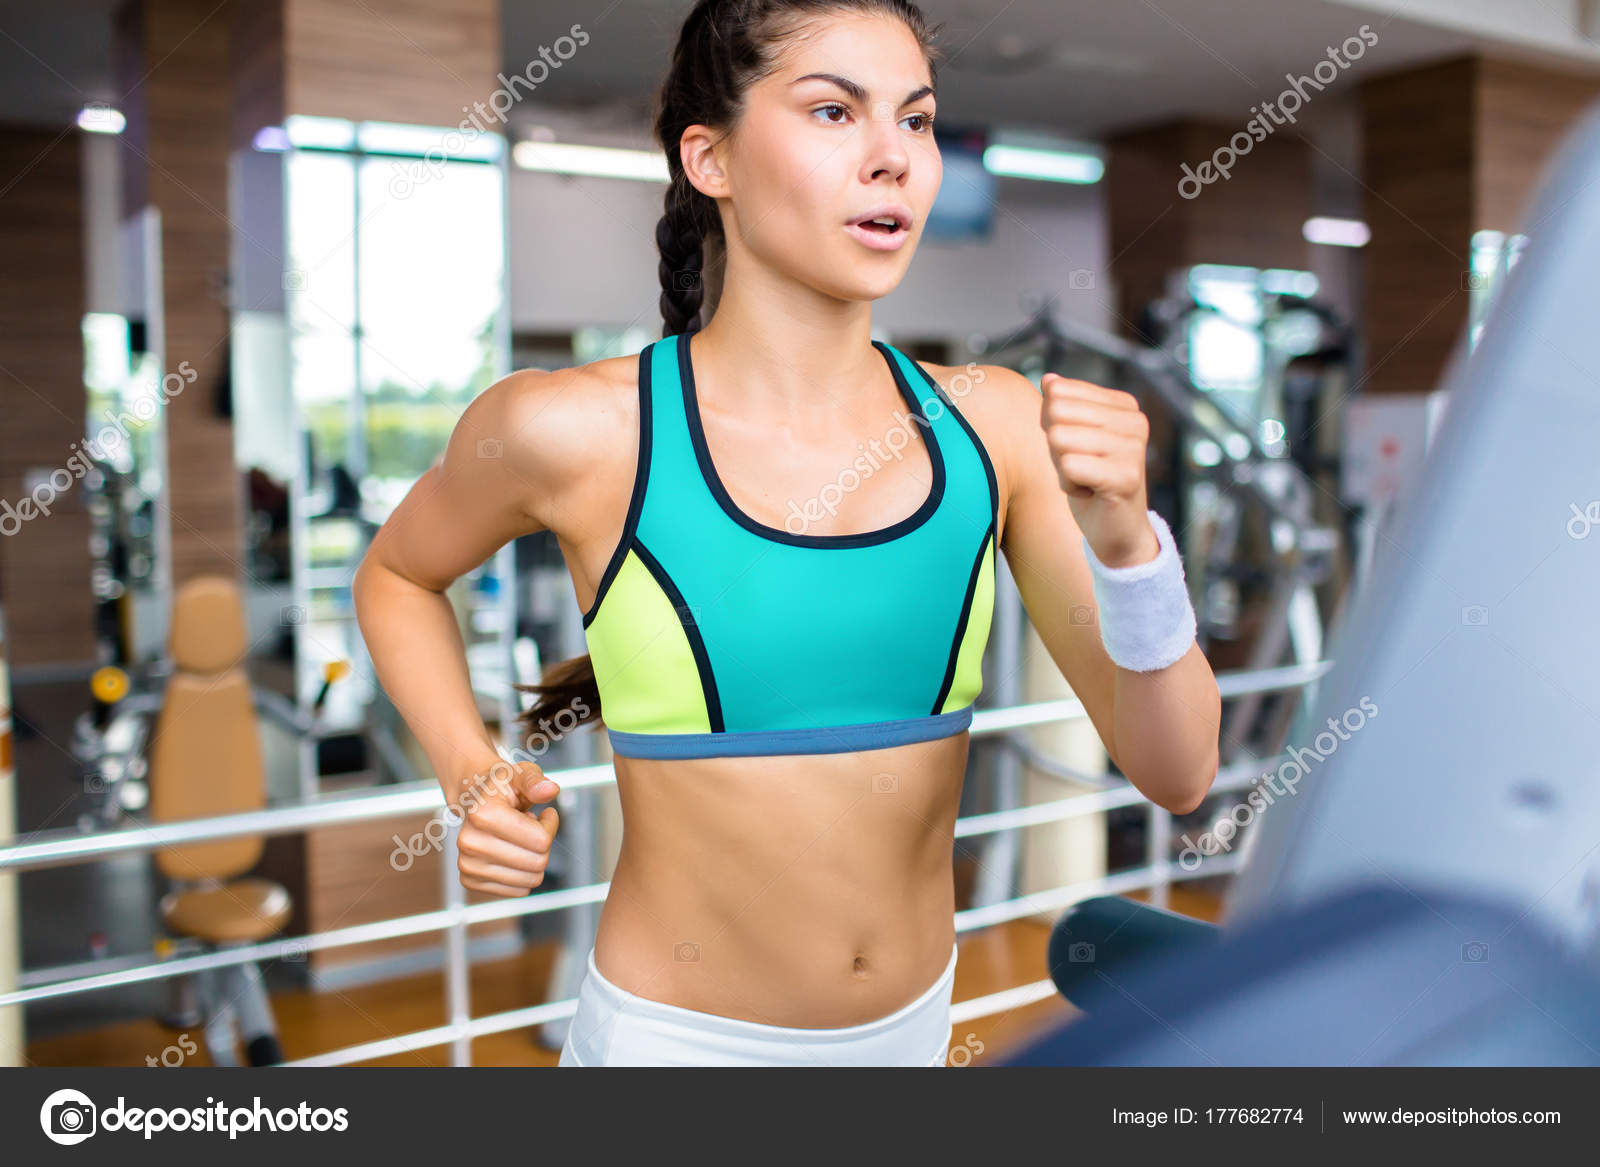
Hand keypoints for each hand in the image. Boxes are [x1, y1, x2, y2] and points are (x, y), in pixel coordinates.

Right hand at [448, 757, 559, 896]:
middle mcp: (470, 843)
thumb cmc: (500, 786)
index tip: (543, 814)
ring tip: (518, 837)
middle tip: (530, 826)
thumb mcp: (521, 773)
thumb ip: (535, 781)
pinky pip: (518, 890)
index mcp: (482, 814)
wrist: (472, 797)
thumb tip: (549, 790)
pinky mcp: (470, 881)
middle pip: (537, 862)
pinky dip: (523, 873)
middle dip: (543, 844)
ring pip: (529, 880)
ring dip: (532, 858)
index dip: (550, 825)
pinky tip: (510, 851)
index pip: (541, 840)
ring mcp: (468, 864)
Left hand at [1040, 373, 1158, 567]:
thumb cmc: (1091, 481)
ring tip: (1086, 479)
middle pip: (1056, 413)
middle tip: (1080, 467)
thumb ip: (1061, 407)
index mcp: (1124, 405)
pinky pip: (1068, 466)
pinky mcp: (1125, 476)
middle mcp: (1135, 421)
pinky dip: (1068, 485)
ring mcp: (1133, 448)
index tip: (1077, 449)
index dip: (1052, 425)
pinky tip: (1090, 492)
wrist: (1118, 531)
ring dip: (1062, 468)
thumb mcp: (1071, 438)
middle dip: (1056, 447)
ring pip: (1059, 439)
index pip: (1058, 393)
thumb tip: (1049, 379)